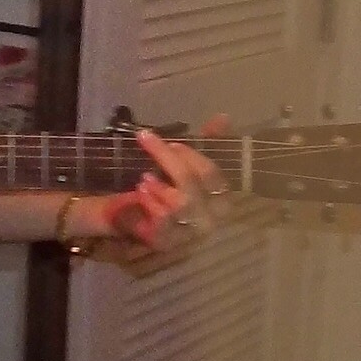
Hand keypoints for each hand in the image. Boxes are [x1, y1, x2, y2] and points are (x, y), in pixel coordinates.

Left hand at [96, 119, 230, 261]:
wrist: (137, 217)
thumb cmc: (169, 187)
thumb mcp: (187, 163)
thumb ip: (207, 142)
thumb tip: (223, 117)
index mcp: (220, 199)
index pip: (213, 176)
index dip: (192, 156)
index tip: (172, 142)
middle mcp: (210, 219)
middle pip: (192, 187)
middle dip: (168, 160)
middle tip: (146, 140)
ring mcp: (188, 234)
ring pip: (179, 205)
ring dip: (159, 186)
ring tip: (144, 177)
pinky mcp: (167, 243)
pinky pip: (161, 222)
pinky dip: (150, 203)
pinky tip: (141, 193)